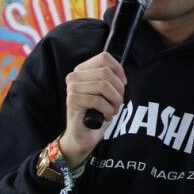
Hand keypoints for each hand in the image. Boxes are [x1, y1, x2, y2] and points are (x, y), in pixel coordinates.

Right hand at [60, 52, 126, 167]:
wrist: (83, 136)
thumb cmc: (96, 113)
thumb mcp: (105, 93)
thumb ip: (109, 80)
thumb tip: (122, 75)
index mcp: (82, 70)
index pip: (104, 57)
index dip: (118, 70)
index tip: (122, 85)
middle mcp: (74, 76)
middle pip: (106, 72)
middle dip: (119, 90)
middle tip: (118, 103)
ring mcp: (72, 87)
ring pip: (103, 85)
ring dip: (115, 101)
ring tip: (113, 111)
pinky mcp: (72, 100)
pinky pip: (98, 100)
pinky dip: (108, 111)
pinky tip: (105, 117)